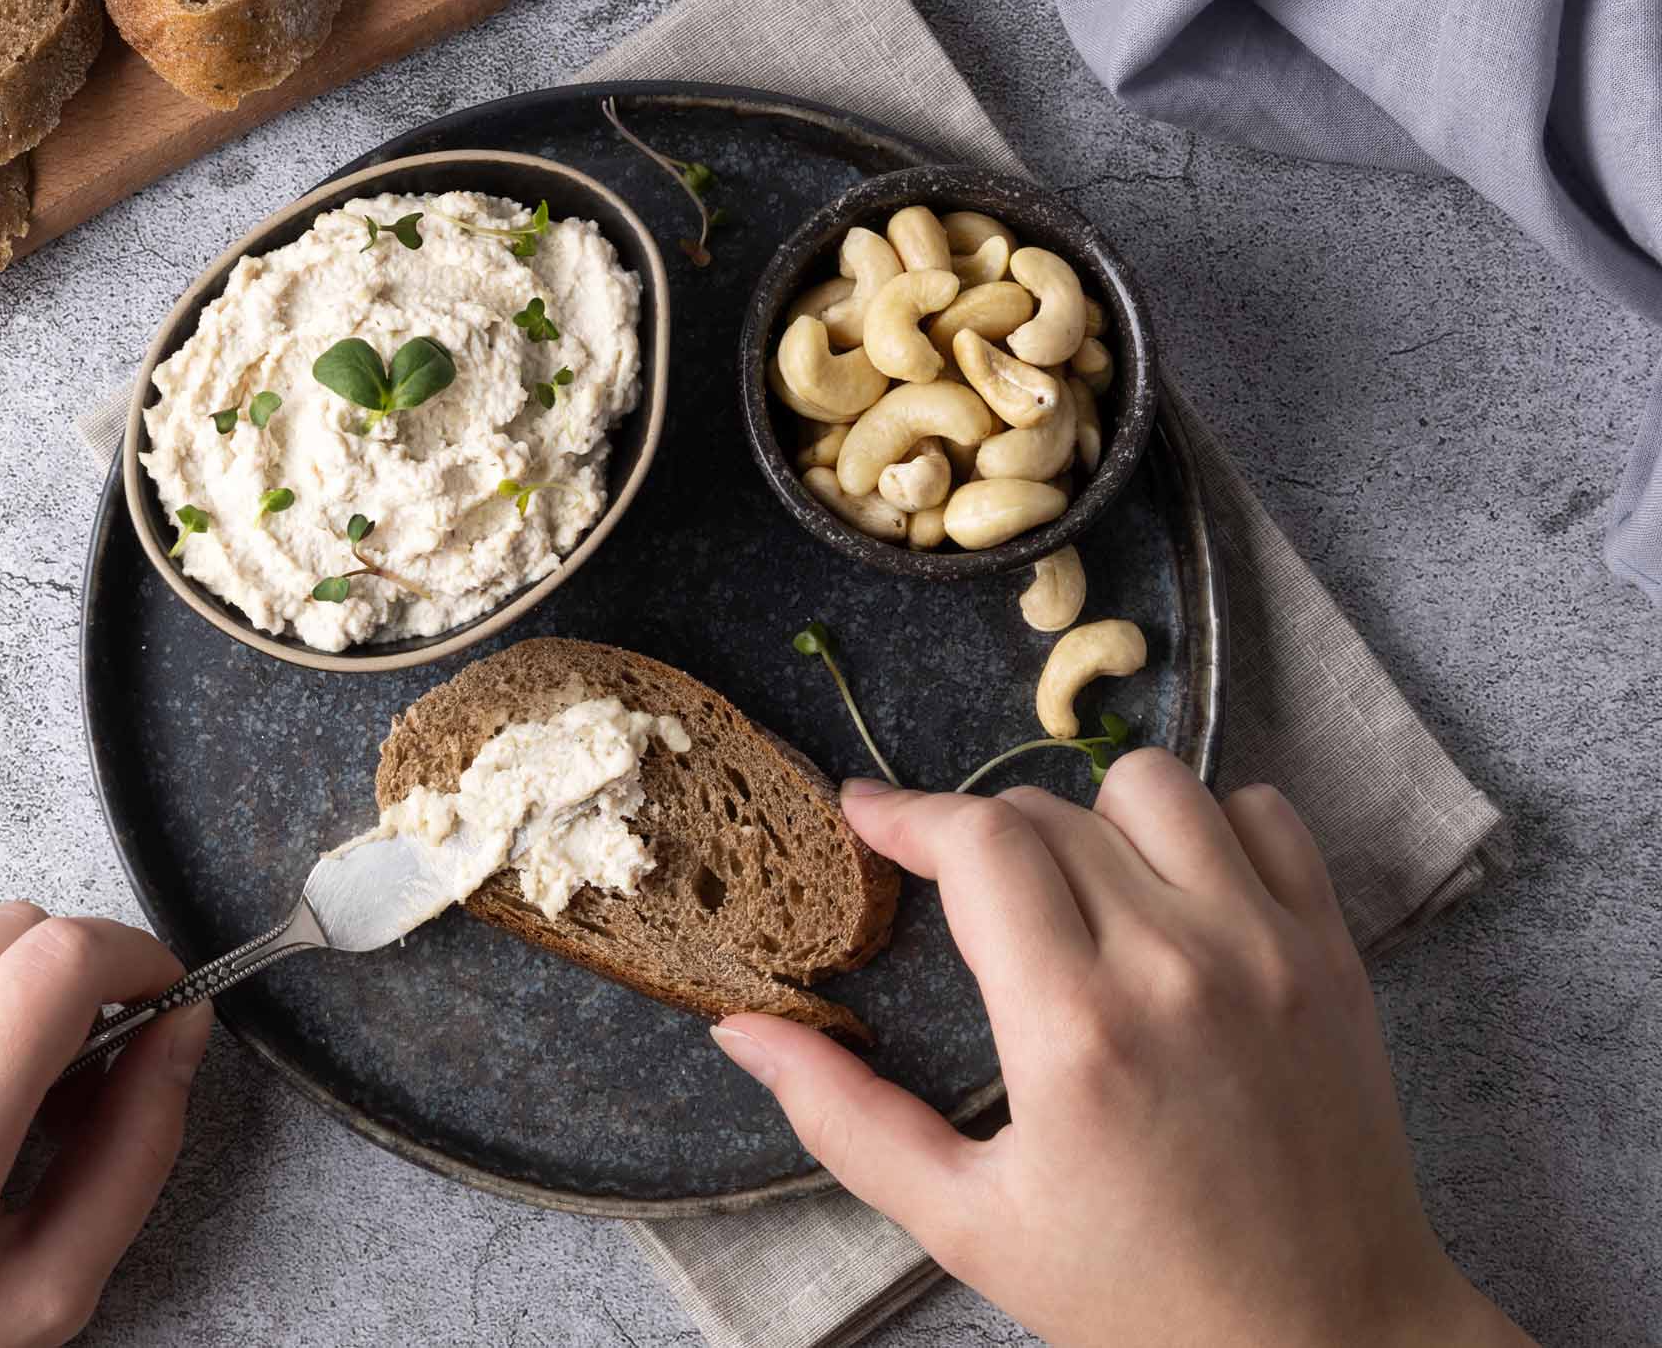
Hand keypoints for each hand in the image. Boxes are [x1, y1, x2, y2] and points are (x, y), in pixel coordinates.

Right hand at [710, 750, 1531, 1347]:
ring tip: (1074, 884)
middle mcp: (1176, 964)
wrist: (1326, 1337)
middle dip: (977, 832)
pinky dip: (1210, 827)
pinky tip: (1175, 890)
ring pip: (1154, 784)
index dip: (904, 811)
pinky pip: (1266, 815)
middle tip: (956, 891)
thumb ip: (845, 1119)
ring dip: (1092, 815)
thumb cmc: (1139, 1293)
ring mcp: (1267, 948)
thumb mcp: (966, 1223)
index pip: (978, 843)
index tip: (864, 814)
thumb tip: (745, 1032)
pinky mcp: (1332, 952)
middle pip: (1046, 811)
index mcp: (1075, 1031)